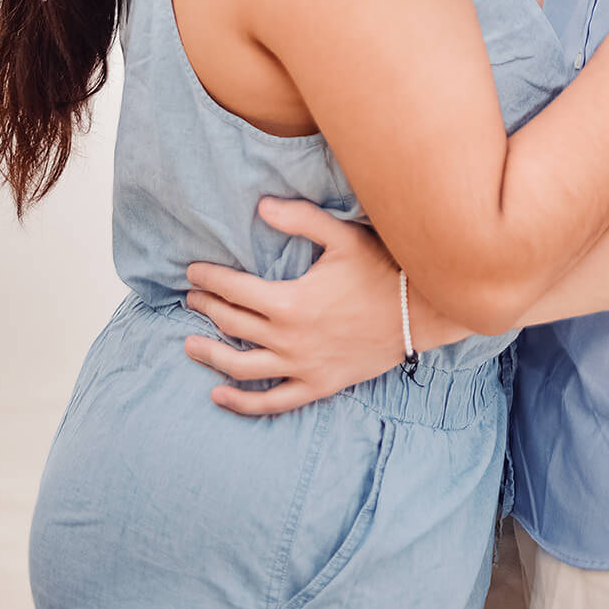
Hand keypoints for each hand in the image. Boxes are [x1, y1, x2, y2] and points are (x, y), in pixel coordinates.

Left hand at [183, 200, 410, 415]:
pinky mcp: (318, 385)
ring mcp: (302, 366)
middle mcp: (289, 339)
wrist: (419, 312)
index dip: (209, 278)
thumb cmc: (381, 268)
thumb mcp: (342, 236)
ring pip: (242, 366)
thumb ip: (300, 219)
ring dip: (211, 355)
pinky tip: (219, 395)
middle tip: (191, 298)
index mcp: (290, 301)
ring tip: (190, 344)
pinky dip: (242, 402)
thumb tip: (261, 206)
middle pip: (233, 324)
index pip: (234, 290)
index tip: (191, 272)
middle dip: (207, 308)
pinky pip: (272, 401)